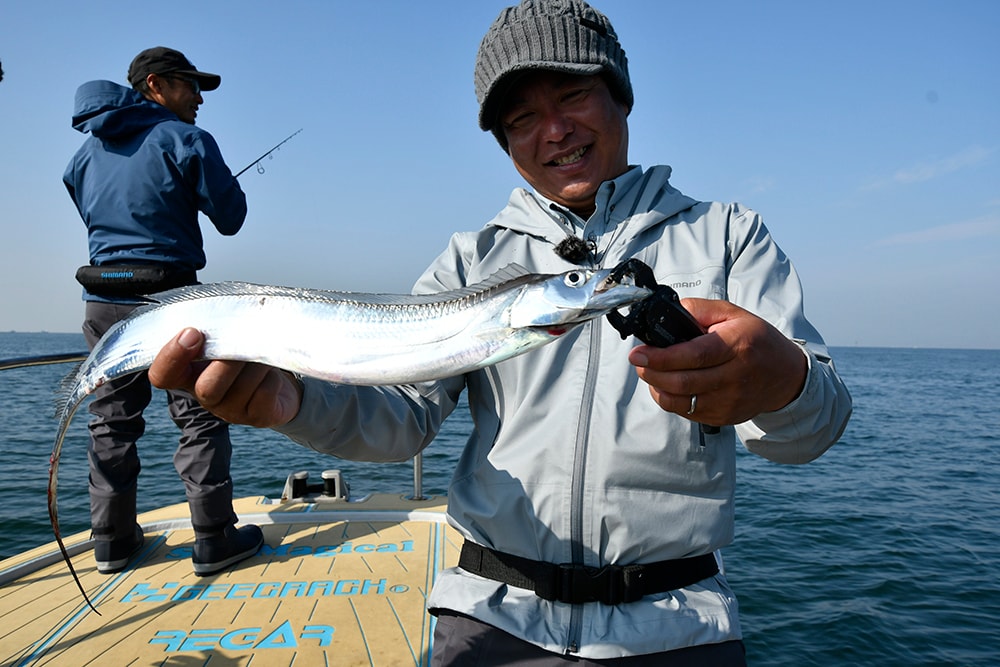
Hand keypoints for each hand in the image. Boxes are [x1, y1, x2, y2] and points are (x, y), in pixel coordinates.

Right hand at [148, 328, 302, 427]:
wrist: (280, 385)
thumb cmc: (245, 355)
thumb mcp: (225, 340)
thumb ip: (215, 329)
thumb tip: (221, 309)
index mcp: (189, 375)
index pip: (163, 375)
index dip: (171, 357)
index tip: (192, 332)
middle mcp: (206, 396)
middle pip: (207, 387)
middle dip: (227, 363)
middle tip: (243, 340)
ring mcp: (232, 410)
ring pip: (241, 388)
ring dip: (255, 364)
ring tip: (265, 348)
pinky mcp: (258, 416)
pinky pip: (264, 394)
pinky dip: (272, 377)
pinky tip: (274, 370)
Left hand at [628, 299, 806, 425]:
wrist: (785, 375)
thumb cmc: (756, 340)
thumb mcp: (733, 314)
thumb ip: (699, 310)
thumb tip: (669, 314)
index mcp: (737, 346)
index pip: (694, 355)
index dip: (661, 357)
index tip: (638, 353)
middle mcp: (734, 377)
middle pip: (683, 382)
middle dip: (652, 373)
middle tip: (639, 362)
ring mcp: (729, 401)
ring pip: (681, 402)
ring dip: (657, 388)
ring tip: (650, 373)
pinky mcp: (724, 417)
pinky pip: (687, 412)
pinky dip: (670, 400)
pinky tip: (667, 386)